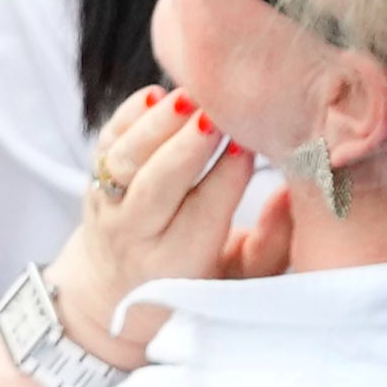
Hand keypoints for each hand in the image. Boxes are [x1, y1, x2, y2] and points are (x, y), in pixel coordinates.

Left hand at [43, 89, 269, 366]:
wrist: (114, 290)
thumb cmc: (197, 281)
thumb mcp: (242, 279)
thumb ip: (272, 242)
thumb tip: (294, 194)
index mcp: (178, 263)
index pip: (205, 211)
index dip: (228, 175)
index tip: (252, 143)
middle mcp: (136, 235)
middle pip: (157, 185)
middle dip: (188, 146)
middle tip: (217, 114)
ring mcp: (107, 207)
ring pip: (125, 161)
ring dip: (157, 125)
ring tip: (189, 97)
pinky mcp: (92, 181)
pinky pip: (104, 144)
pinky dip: (126, 117)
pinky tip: (155, 96)